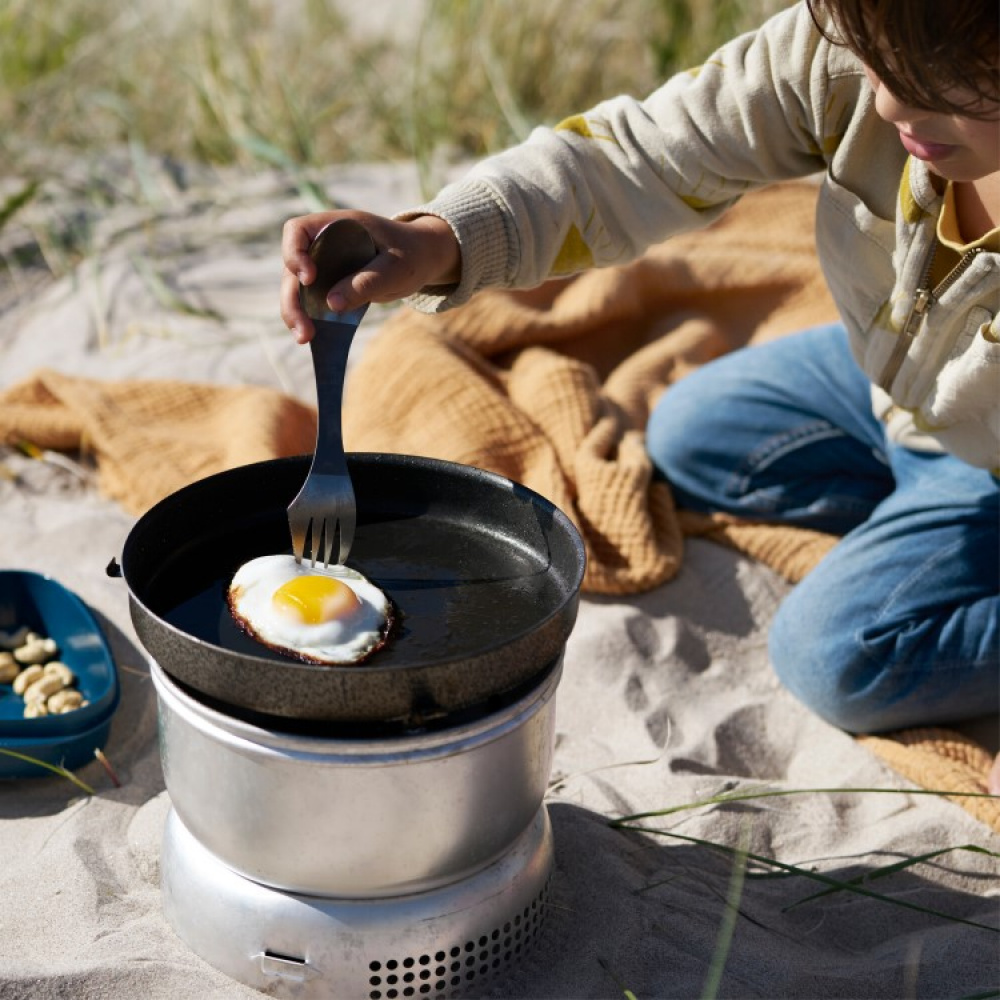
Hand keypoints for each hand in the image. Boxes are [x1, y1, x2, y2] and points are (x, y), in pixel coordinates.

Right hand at [280, 210, 460, 342]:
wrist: (423, 259)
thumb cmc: (411, 255)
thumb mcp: (396, 268)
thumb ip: (367, 282)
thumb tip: (332, 304)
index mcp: (337, 226)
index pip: (298, 231)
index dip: (294, 253)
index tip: (308, 278)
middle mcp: (325, 244)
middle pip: (292, 267)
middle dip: (293, 299)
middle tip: (303, 329)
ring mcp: (326, 265)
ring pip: (298, 288)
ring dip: (297, 313)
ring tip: (305, 339)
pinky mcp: (332, 285)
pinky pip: (314, 301)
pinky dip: (312, 318)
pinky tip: (314, 338)